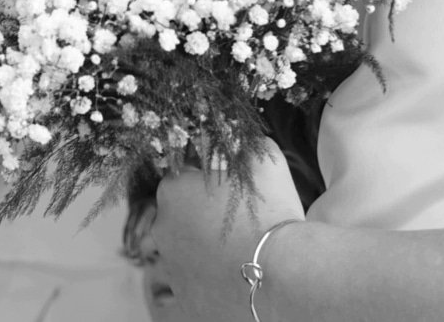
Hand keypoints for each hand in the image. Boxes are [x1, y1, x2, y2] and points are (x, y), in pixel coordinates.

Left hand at [152, 139, 304, 321]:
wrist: (281, 273)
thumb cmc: (269, 208)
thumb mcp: (264, 156)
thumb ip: (243, 144)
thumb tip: (238, 140)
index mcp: (173, 190)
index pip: (182, 175)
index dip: (206, 176)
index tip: (229, 183)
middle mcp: (161, 229)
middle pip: (180, 214)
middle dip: (203, 212)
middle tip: (238, 214)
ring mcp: (170, 269)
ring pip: (185, 250)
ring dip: (205, 246)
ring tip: (241, 246)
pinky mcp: (185, 303)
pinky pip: (193, 285)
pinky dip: (210, 278)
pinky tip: (235, 272)